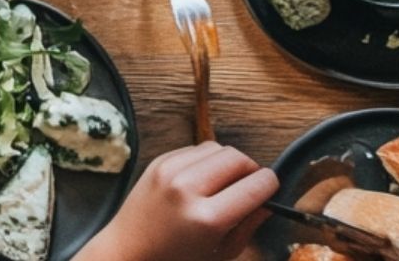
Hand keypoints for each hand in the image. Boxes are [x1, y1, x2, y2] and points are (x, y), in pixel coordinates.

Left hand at [76, 143, 278, 260]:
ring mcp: (169, 171)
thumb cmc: (176, 258)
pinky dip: (205, 160)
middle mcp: (187, 189)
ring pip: (217, 148)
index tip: (271, 187)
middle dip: (251, 169)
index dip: (270, 184)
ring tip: (225, 183)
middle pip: (237, 158)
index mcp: (208, 218)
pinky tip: (203, 179)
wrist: (127, 250)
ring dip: (228, 162)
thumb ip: (249, 225)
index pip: (255, 185)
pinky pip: (194, 149)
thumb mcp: (221, 252)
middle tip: (250, 185)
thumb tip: (269, 200)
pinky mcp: (158, 162)